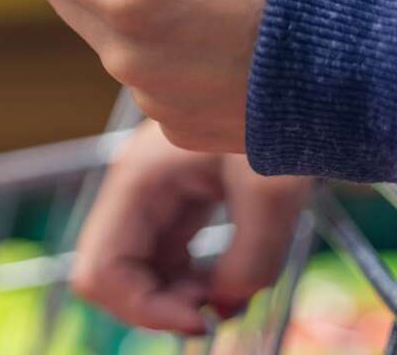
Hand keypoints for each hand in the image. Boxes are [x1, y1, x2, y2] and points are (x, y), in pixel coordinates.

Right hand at [71, 121, 310, 333]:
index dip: (143, 310)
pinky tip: (232, 276)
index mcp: (137, 182)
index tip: (201, 319)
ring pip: (138, 273)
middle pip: (113, 276)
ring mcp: (154, 199)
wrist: (296, 77)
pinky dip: (193, 282)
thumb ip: (250, 259)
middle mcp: (134, 193)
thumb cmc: (278, 115)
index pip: (100, 272)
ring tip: (231, 290)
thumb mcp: (271, 190)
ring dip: (177, 298)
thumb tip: (225, 305)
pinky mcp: (178, 204)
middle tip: (217, 310)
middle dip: (158, 306)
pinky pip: (167, 260)